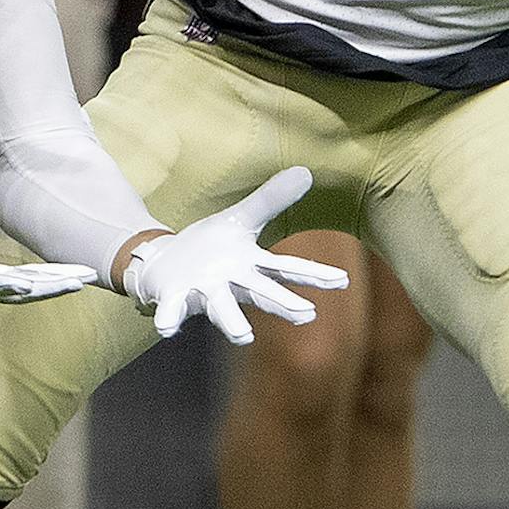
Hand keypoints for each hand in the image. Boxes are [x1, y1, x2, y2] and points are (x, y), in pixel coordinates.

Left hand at [121, 167, 349, 344]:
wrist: (165, 263)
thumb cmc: (210, 246)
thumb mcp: (241, 218)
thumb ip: (271, 200)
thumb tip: (306, 171)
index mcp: (249, 265)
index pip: (285, 269)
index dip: (313, 275)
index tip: (342, 281)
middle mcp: (231, 284)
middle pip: (260, 293)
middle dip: (281, 304)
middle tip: (306, 315)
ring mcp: (203, 292)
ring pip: (221, 307)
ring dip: (231, 321)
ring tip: (244, 337)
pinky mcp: (175, 296)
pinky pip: (173, 310)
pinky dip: (170, 319)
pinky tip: (166, 330)